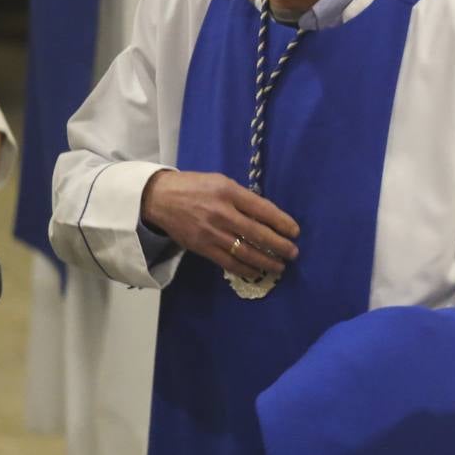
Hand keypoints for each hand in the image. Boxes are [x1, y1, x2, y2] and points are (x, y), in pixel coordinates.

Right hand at [140, 170, 299, 278]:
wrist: (159, 198)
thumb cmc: (195, 187)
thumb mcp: (221, 182)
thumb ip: (243, 198)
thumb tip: (267, 216)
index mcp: (229, 192)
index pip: (263, 210)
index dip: (282, 223)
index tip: (295, 232)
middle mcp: (222, 213)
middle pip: (258, 233)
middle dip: (279, 246)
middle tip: (293, 253)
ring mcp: (212, 233)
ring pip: (245, 252)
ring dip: (266, 261)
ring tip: (280, 266)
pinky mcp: (202, 248)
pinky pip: (228, 262)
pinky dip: (245, 269)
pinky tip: (256, 272)